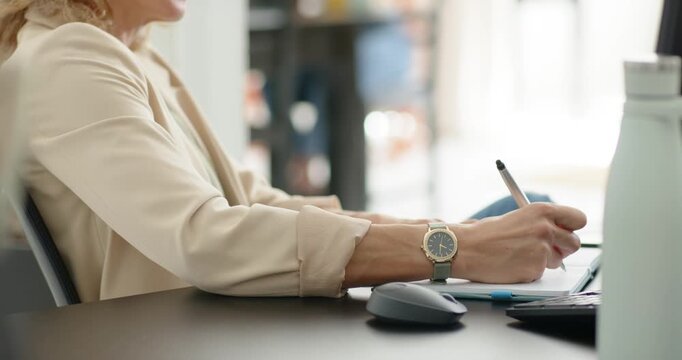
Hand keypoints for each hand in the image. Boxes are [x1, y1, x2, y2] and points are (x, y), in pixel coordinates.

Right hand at [451, 203, 584, 282]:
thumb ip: (541, 223)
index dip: (571, 227)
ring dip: (544, 260)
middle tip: (546, 248)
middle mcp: (546, 229)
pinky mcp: (534, 269)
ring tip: (520, 254)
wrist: (466, 248)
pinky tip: (512, 264)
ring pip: (558, 260)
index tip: (565, 231)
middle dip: (562, 247)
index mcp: (542, 211)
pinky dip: (529, 271)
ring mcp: (542, 250)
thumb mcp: (518, 217)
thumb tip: (558, 232)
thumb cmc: (485, 233)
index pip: (578, 218)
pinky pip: (540, 272)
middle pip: (574, 243)